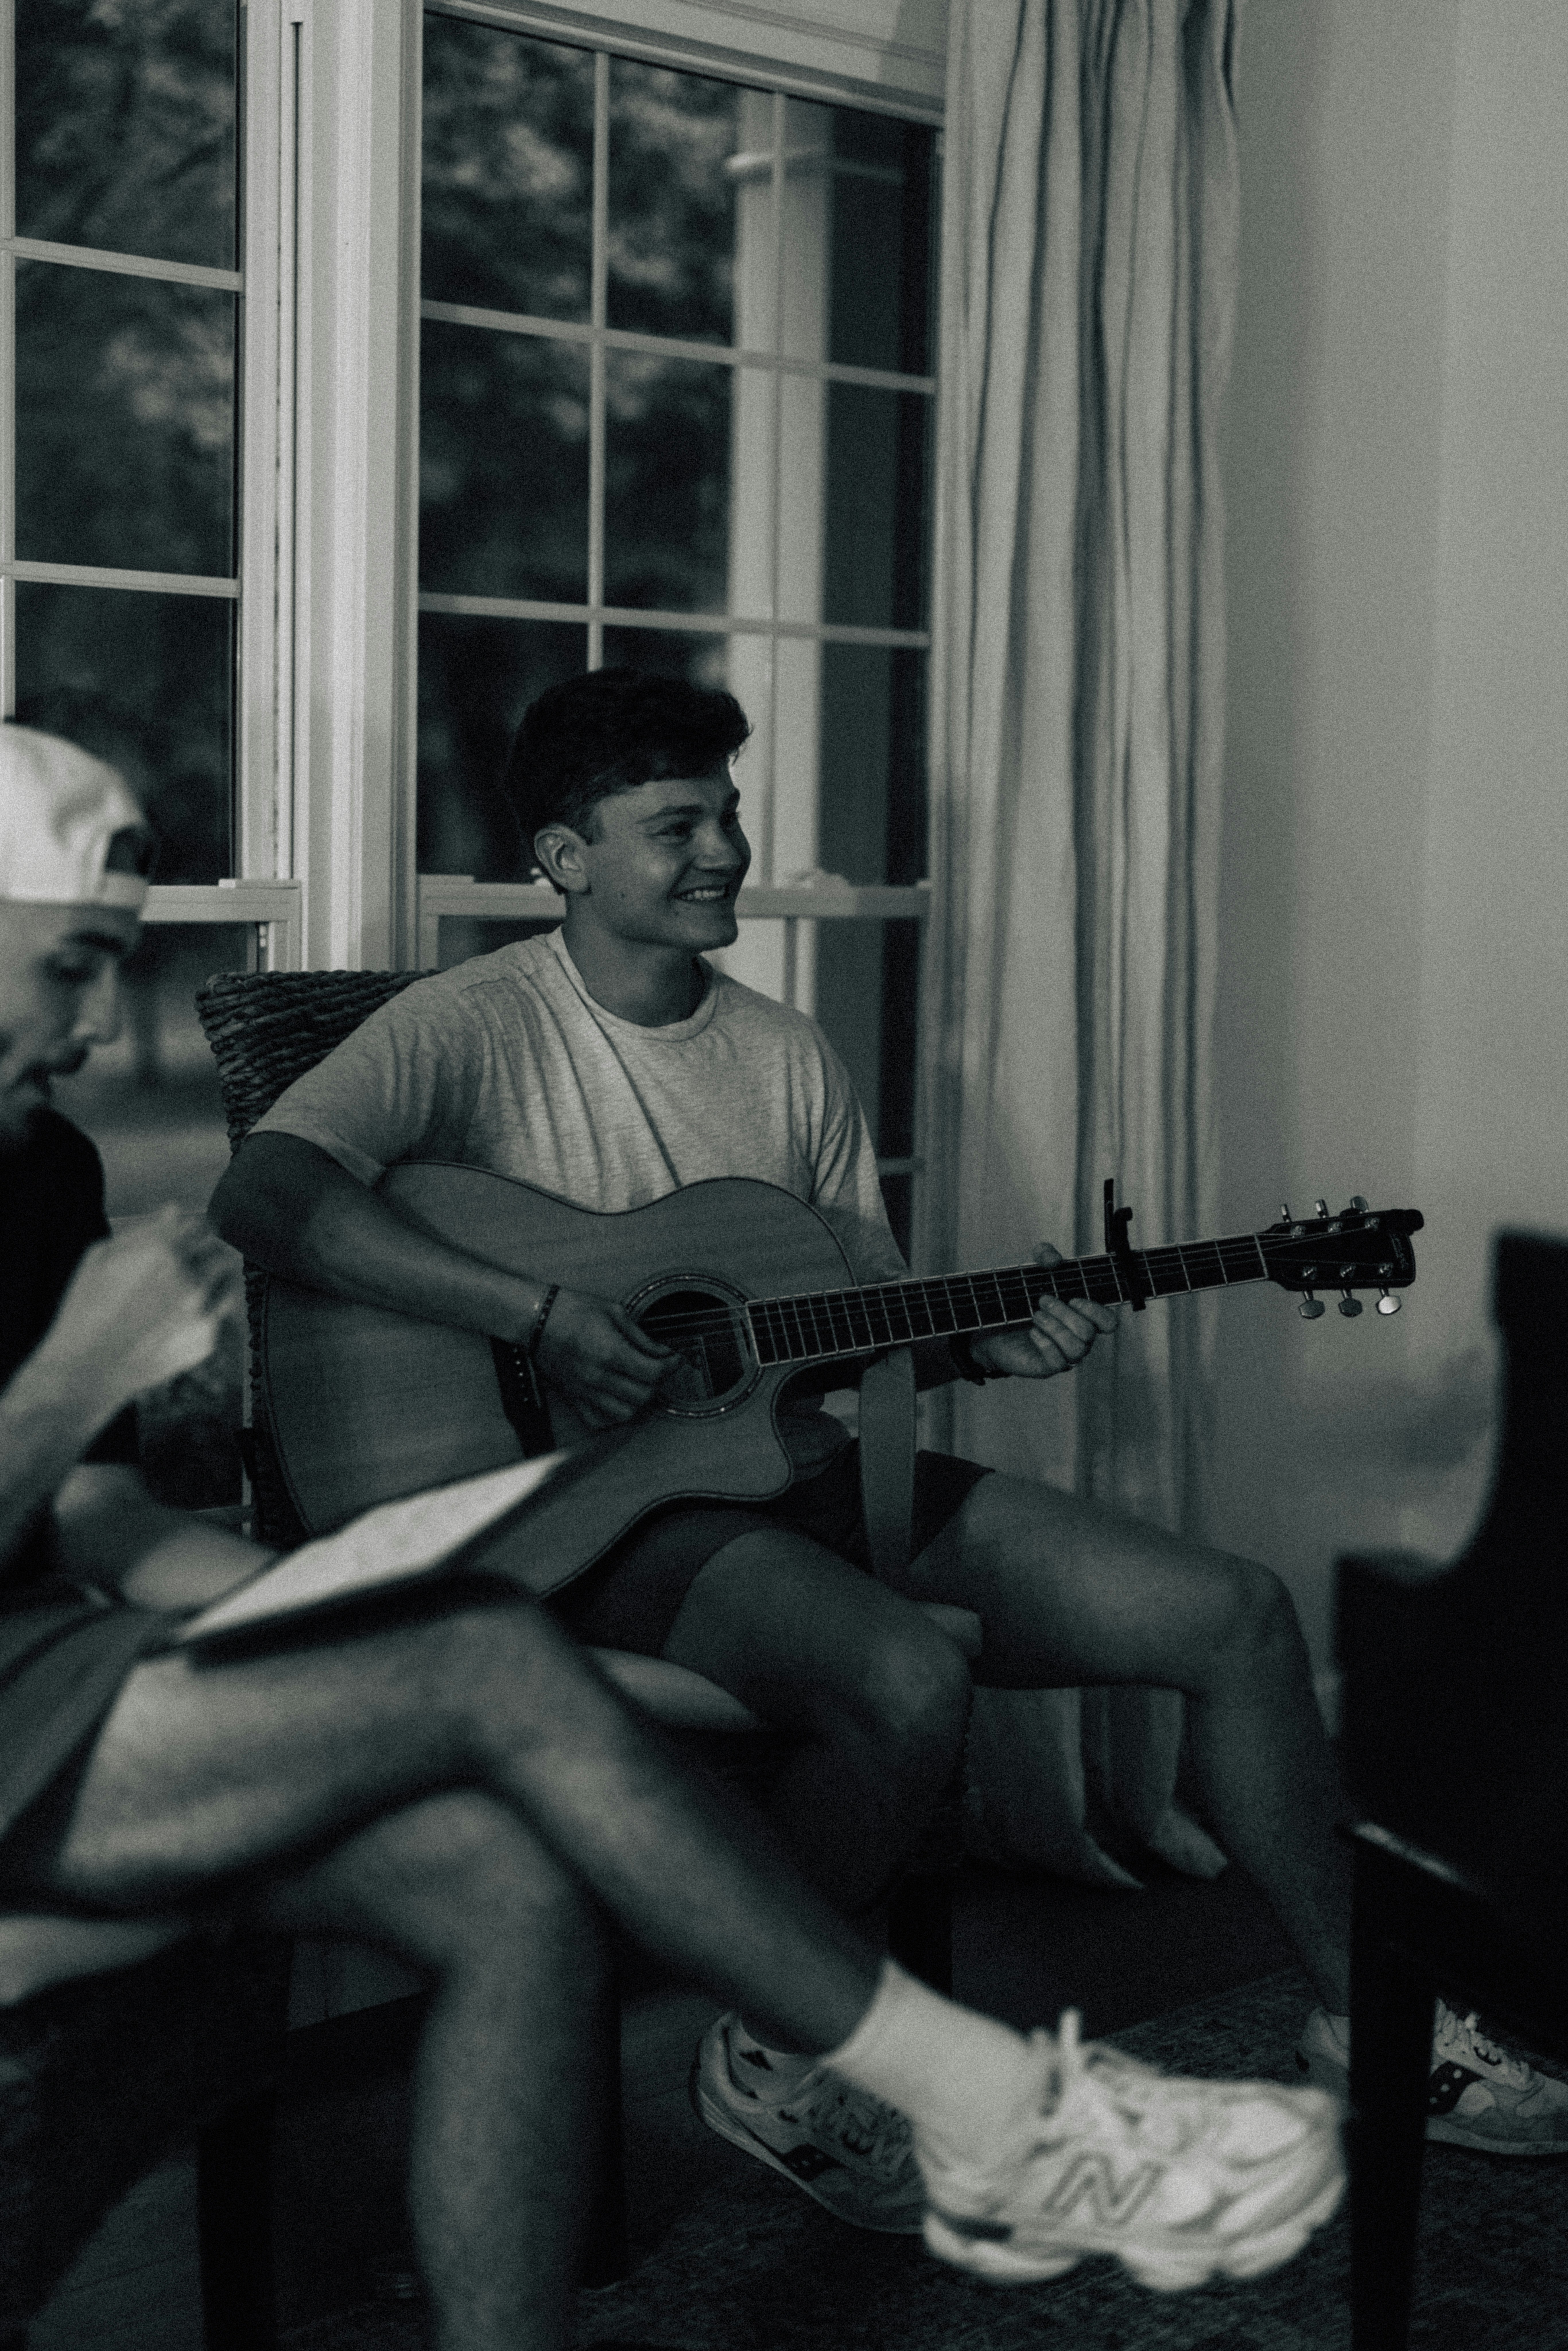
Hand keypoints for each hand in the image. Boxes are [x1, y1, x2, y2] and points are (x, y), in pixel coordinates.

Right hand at [38, 1206, 242, 1421]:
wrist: (86, 1369)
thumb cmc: (86, 1309)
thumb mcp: (101, 1257)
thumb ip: (144, 1230)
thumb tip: (175, 1210)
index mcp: (166, 1249)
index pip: (203, 1225)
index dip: (193, 1231)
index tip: (185, 1239)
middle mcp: (193, 1277)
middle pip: (219, 1250)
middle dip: (204, 1254)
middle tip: (183, 1267)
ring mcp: (204, 1311)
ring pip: (228, 1281)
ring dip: (213, 1280)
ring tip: (184, 1292)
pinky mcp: (207, 1340)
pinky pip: (220, 1315)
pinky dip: (206, 1312)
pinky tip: (177, 1320)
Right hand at [531, 1286, 675, 1428]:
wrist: (535, 1319)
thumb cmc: (570, 1310)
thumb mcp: (613, 1312)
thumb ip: (641, 1336)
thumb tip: (662, 1352)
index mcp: (610, 1352)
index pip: (653, 1372)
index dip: (671, 1366)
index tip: (674, 1359)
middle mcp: (598, 1376)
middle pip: (643, 1395)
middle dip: (657, 1382)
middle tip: (656, 1368)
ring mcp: (584, 1391)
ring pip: (625, 1413)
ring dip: (638, 1401)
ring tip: (638, 1383)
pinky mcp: (573, 1398)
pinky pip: (599, 1420)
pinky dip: (613, 1415)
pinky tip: (618, 1398)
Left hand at [968, 1243, 1118, 1380]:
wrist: (993, 1323)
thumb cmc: (1022, 1298)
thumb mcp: (1033, 1270)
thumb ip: (1045, 1255)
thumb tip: (1054, 1260)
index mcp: (1083, 1317)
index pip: (1108, 1323)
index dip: (1096, 1311)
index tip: (1073, 1299)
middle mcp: (1078, 1338)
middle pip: (1088, 1333)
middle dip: (1064, 1314)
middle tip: (1042, 1300)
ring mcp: (1064, 1355)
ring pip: (1076, 1349)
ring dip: (1055, 1328)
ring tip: (1035, 1315)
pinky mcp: (1047, 1367)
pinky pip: (1058, 1361)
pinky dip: (1045, 1343)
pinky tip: (1032, 1332)